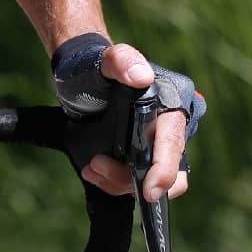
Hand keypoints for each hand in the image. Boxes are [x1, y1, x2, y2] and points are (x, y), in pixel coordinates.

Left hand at [52, 32, 204, 202]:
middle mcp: (166, 132)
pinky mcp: (136, 160)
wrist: (78, 80)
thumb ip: (121, 60)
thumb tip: (142, 77)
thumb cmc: (96, 67)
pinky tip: (91, 171)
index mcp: (169, 107)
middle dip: (133, 180)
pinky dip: (111, 183)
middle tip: (97, 166)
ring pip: (148, 182)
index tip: (150, 190)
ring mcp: (152, 149)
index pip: (173, 142)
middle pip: (169, 173)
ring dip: (117, 182)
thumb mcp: (105, 60)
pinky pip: (132, 183)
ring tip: (90, 167)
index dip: (165, 169)